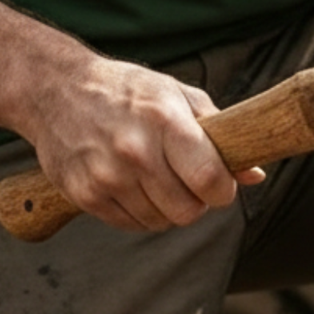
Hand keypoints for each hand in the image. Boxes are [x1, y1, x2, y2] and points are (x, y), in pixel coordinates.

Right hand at [24, 56, 264, 232]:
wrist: (57, 89)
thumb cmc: (126, 90)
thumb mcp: (176, 95)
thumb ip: (217, 132)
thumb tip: (256, 175)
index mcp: (165, 120)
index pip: (210, 180)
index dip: (223, 189)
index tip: (220, 183)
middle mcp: (135, 150)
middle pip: (187, 211)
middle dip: (197, 202)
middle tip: (188, 180)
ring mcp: (106, 175)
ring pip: (160, 222)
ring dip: (167, 208)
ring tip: (157, 177)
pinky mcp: (85, 195)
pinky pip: (130, 224)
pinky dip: (139, 212)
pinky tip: (133, 184)